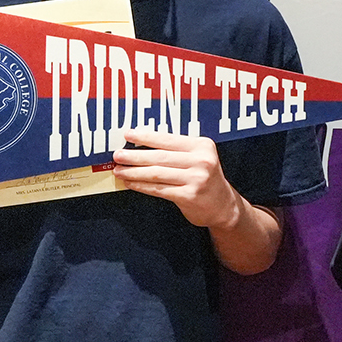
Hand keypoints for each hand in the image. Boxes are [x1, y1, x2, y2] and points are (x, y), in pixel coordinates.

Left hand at [113, 128, 241, 229]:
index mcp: (202, 145)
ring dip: (134, 172)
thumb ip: (177, 151)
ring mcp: (196, 179)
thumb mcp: (199, 158)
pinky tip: (131, 183)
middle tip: (118, 155)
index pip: (168, 139)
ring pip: (157, 173)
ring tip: (119, 170)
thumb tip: (141, 146)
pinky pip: (159, 189)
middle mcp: (201, 161)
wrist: (224, 206)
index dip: (145, 137)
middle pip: (160, 157)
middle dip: (135, 156)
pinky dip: (142, 186)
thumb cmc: (205, 179)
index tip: (128, 135)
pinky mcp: (189, 196)